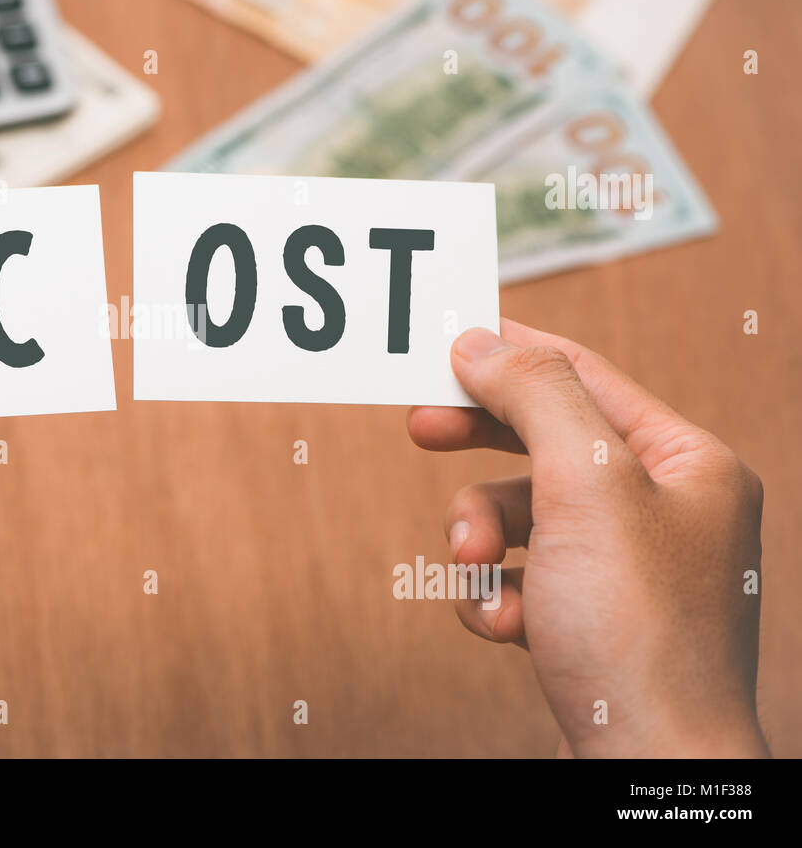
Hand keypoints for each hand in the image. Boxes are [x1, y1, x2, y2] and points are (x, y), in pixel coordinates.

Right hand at [408, 319, 768, 757]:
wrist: (645, 769)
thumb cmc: (639, 633)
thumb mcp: (586, 486)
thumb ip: (534, 397)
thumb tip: (482, 342)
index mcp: (688, 464)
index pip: (588, 376)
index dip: (514, 351)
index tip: (449, 338)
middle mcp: (664, 510)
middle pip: (545, 444)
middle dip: (478, 451)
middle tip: (420, 426)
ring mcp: (626, 569)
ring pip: (518, 517)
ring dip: (479, 542)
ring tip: (475, 570)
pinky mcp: (589, 619)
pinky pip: (516, 577)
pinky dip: (494, 596)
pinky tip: (504, 625)